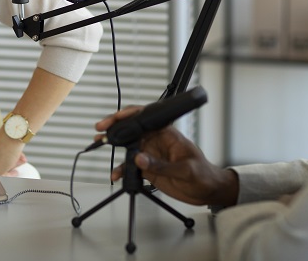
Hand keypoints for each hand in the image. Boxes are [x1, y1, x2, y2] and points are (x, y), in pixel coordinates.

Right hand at [95, 107, 238, 207]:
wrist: (208, 191)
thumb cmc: (204, 174)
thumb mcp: (186, 170)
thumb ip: (162, 165)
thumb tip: (139, 158)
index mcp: (167, 133)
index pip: (145, 118)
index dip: (128, 116)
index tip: (115, 119)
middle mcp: (156, 141)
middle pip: (132, 130)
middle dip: (115, 128)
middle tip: (101, 130)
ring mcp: (151, 154)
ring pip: (128, 147)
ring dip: (114, 146)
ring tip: (99, 144)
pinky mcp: (148, 168)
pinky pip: (131, 166)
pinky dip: (122, 169)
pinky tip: (116, 174)